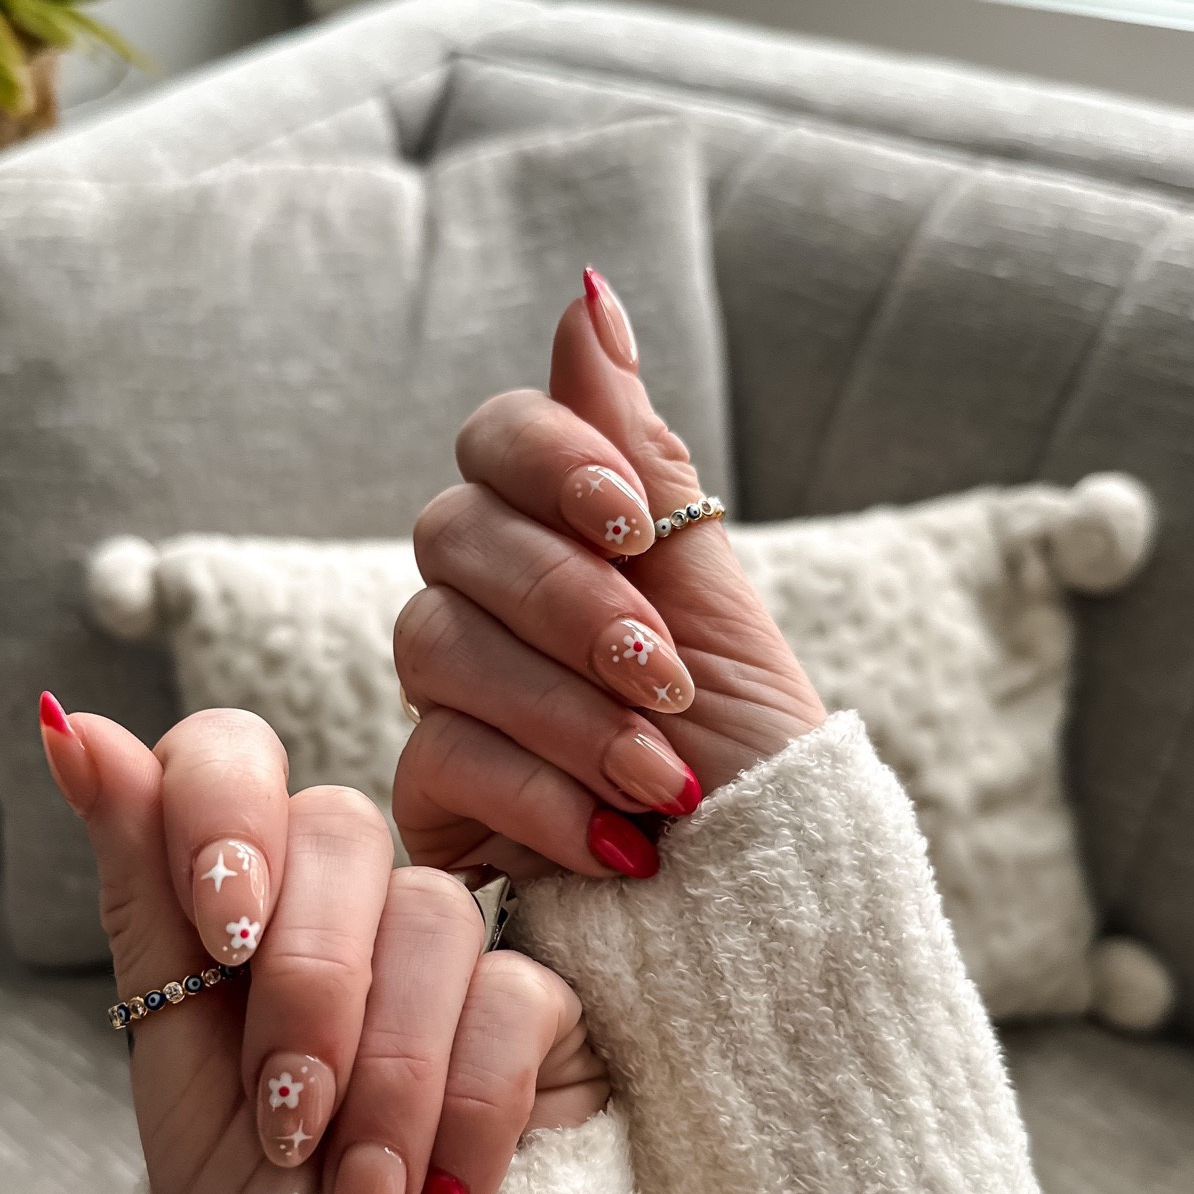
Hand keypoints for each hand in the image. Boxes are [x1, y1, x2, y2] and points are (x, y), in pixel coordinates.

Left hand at [38, 700, 606, 1193]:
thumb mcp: (171, 1055)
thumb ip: (142, 886)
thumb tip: (70, 723)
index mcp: (246, 891)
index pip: (232, 754)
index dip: (227, 816)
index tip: (221, 937)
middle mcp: (349, 898)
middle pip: (342, 827)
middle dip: (308, 987)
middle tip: (288, 1118)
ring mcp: (454, 946)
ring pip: (435, 913)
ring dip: (386, 1076)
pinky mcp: (547, 1008)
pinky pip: (515, 998)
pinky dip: (465, 1112)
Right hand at [394, 270, 826, 878]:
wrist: (765, 902)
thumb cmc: (751, 752)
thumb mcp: (715, 597)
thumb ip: (639, 455)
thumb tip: (589, 292)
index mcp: (558, 540)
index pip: (497, 442)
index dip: (554, 464)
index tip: (633, 524)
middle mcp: (487, 606)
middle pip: (456, 536)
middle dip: (572, 605)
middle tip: (666, 677)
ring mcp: (449, 700)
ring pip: (437, 645)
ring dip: (567, 712)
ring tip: (664, 775)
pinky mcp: (428, 799)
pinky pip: (441, 758)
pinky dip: (544, 797)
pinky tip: (621, 843)